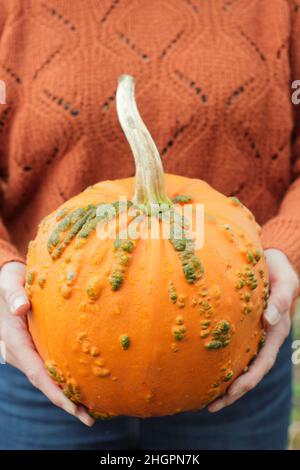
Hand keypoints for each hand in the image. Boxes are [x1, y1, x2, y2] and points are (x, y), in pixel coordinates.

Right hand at [0, 261, 93, 425]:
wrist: (9, 281)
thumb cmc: (11, 281)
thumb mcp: (9, 284)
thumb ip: (14, 294)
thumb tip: (20, 308)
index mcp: (14, 341)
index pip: (35, 372)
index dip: (53, 390)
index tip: (71, 405)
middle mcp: (21, 352)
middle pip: (44, 382)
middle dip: (66, 402)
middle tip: (90, 417)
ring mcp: (29, 353)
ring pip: (48, 378)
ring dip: (68, 395)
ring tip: (93, 410)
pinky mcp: (37, 348)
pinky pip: (51, 368)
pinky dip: (66, 381)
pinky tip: (85, 387)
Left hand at [208, 248, 298, 412]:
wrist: (272, 261)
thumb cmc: (279, 271)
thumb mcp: (286, 282)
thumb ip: (281, 299)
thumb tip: (269, 319)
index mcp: (275, 333)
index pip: (262, 364)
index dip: (247, 380)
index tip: (230, 392)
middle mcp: (263, 338)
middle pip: (248, 372)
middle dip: (232, 392)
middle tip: (210, 406)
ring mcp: (251, 334)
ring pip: (237, 363)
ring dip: (223, 382)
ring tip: (202, 398)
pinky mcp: (239, 326)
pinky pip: (229, 347)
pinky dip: (219, 361)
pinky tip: (201, 367)